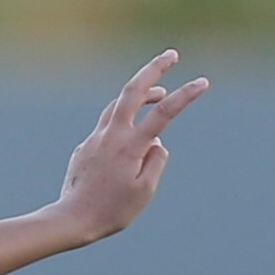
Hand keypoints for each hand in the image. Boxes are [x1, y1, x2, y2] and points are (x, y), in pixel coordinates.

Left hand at [51, 50, 208, 245]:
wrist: (71, 219)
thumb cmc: (111, 211)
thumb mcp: (144, 191)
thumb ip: (156, 162)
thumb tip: (157, 143)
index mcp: (129, 146)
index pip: (163, 113)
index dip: (186, 95)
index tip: (203, 81)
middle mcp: (111, 135)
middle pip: (133, 90)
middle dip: (154, 69)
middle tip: (171, 54)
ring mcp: (95, 138)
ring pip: (118, 105)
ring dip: (140, 95)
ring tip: (158, 94)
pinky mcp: (86, 146)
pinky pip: (108, 127)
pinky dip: (123, 122)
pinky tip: (130, 138)